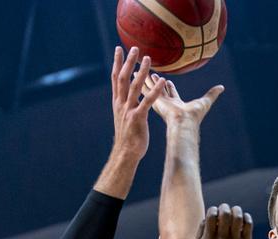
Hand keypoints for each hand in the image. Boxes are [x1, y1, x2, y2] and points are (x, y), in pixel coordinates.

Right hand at [110, 46, 166, 160]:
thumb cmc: (127, 136)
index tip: (119, 49)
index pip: (116, 78)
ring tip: (148, 59)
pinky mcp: (138, 118)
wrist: (125, 153)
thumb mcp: (123, 117)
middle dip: (128, 61)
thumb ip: (125, 105)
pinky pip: (147, 102)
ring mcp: (128, 110)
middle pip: (123, 78)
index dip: (117, 63)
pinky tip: (162, 81)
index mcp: (117, 102)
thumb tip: (126, 97)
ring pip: (134, 87)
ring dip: (142, 72)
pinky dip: (154, 91)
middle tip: (134, 47)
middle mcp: (121, 103)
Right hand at [144, 75, 223, 125]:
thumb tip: (222, 87)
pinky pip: (145, 87)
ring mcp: (159, 101)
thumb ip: (213, 93)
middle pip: (159, 89)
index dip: (169, 86)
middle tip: (150, 73)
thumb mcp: (206, 100)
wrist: (183, 122)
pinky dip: (141, 80)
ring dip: (145, 79)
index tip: (166, 79)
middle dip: (154, 81)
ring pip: (150, 87)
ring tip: (139, 70)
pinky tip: (136, 73)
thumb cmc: (195, 115)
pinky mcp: (154, 99)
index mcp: (176, 104)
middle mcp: (166, 102)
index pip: (171, 92)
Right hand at [198, 204, 253, 238]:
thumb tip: (212, 214)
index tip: (214, 214)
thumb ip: (202, 227)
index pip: (211, 216)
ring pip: (238, 217)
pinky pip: (248, 224)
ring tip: (235, 211)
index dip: (213, 210)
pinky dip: (246, 216)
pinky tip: (242, 218)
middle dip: (224, 207)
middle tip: (225, 209)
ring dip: (236, 209)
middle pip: (225, 214)